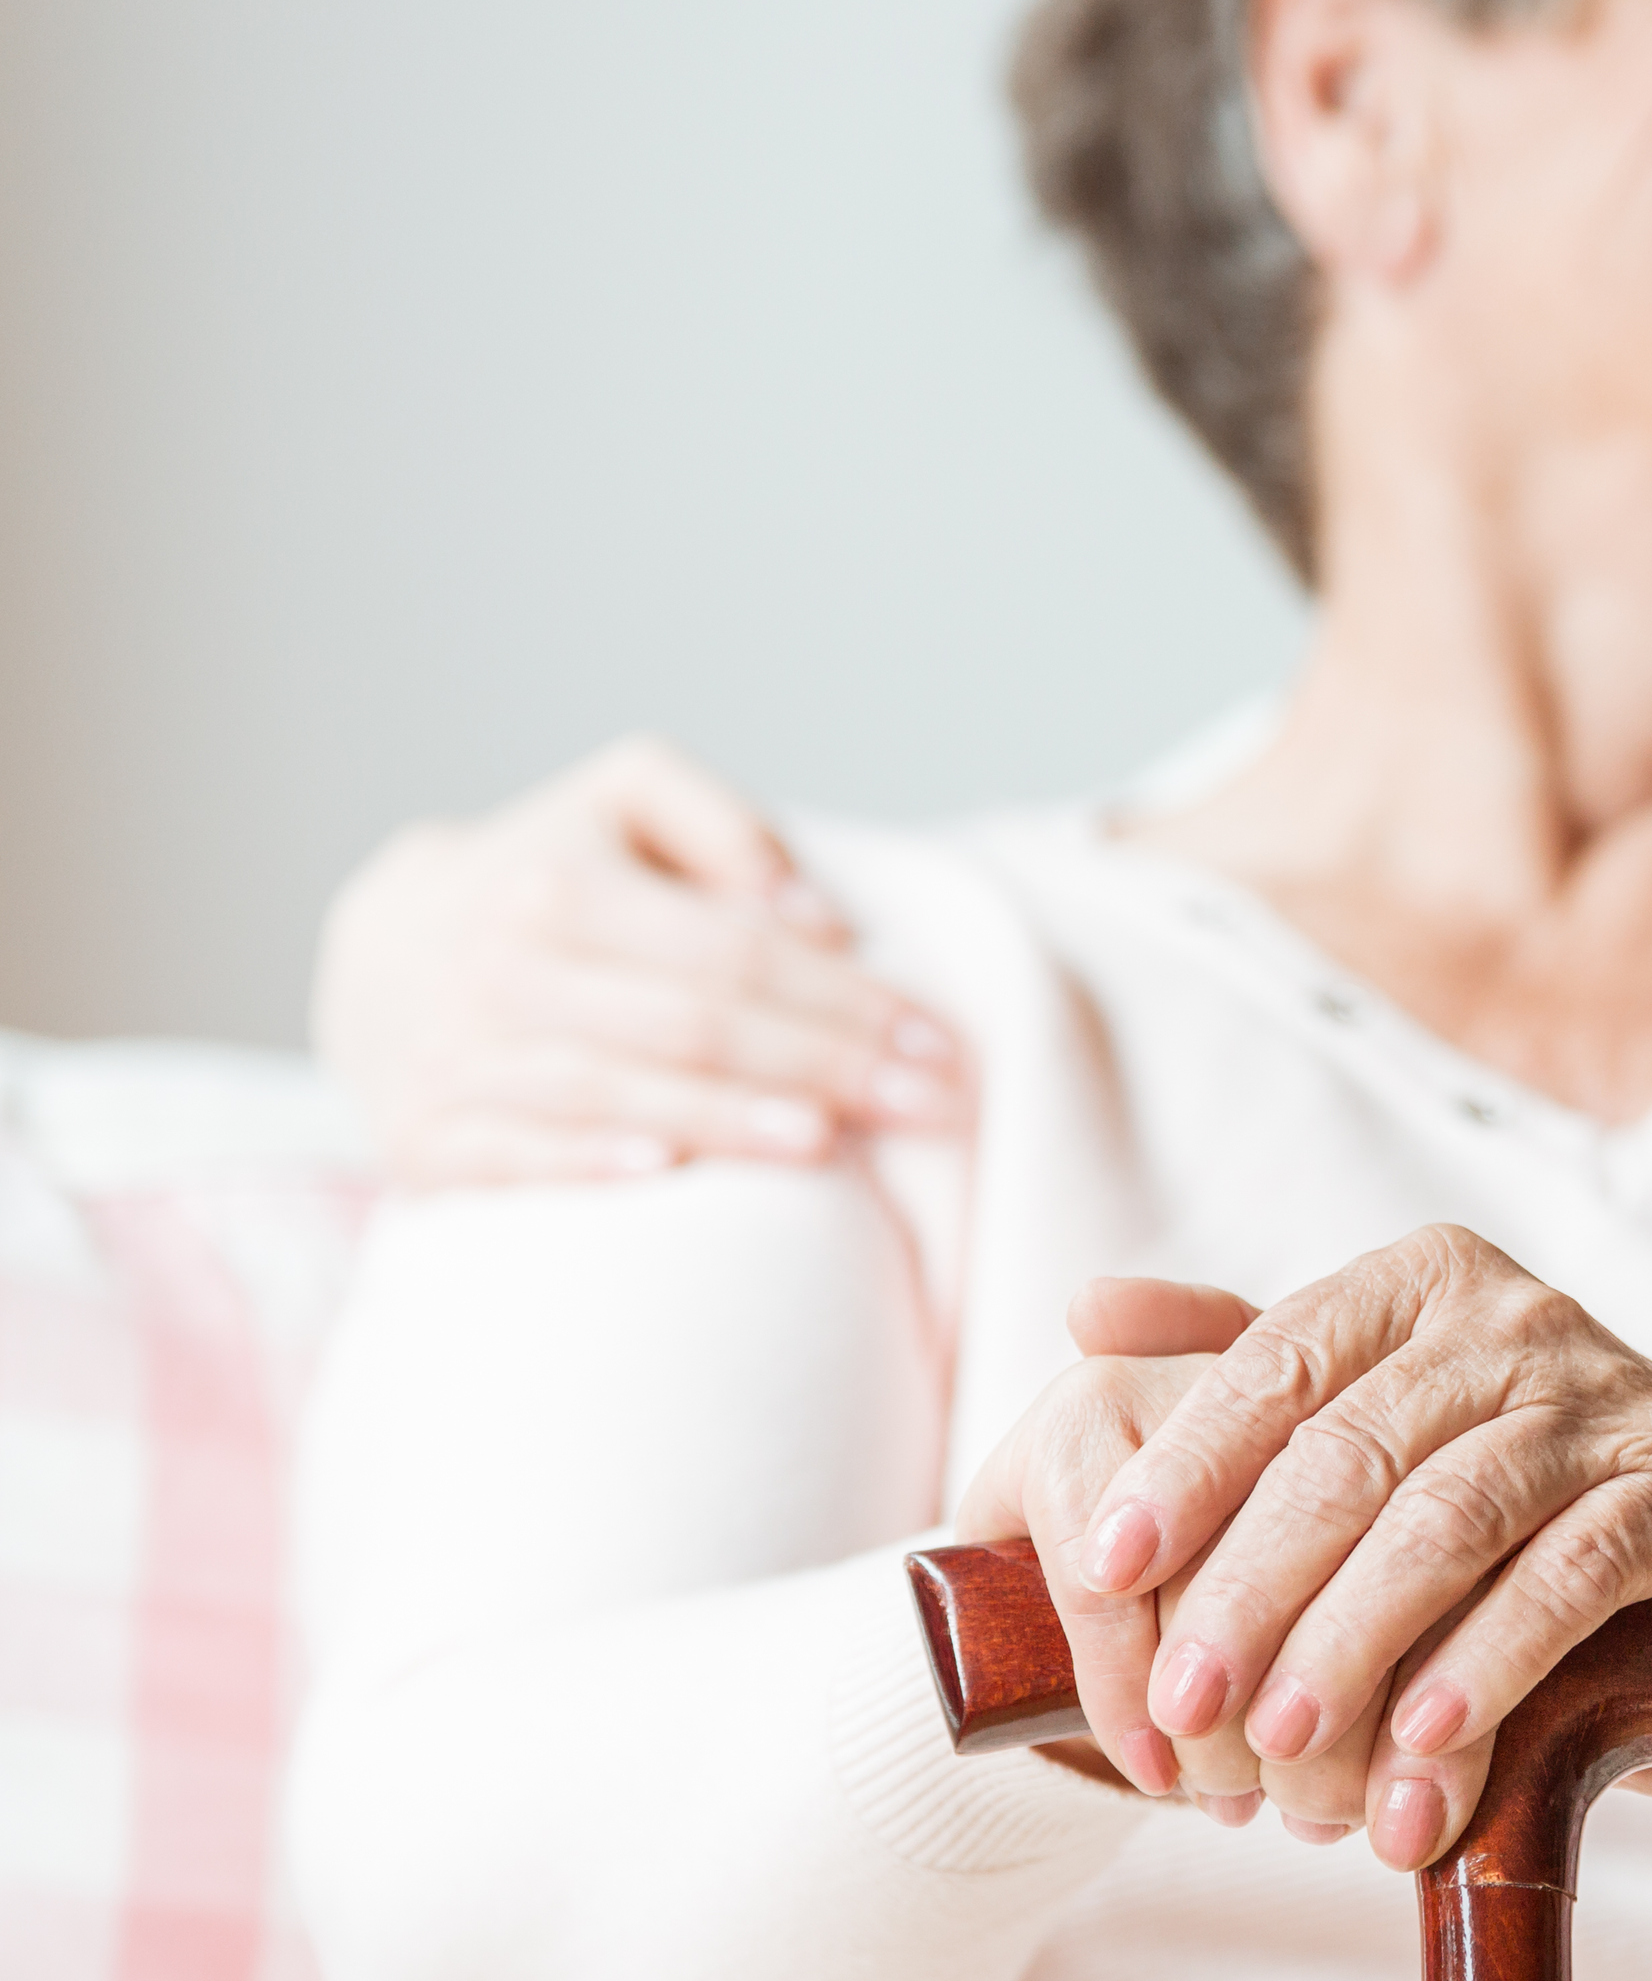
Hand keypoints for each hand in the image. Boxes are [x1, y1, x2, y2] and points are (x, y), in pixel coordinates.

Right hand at [313, 736, 967, 1185]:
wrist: (382, 950)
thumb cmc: (551, 873)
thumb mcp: (628, 804)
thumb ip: (725, 827)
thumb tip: (813, 916)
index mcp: (560, 886)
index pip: (732, 951)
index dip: (844, 998)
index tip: (938, 1042)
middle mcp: (501, 968)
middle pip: (689, 1025)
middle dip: (821, 1067)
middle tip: (929, 1105)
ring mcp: (456, 1057)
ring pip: (610, 1092)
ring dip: (723, 1124)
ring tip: (828, 1144)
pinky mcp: (423, 1136)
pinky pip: (508, 1155)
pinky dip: (581, 1165)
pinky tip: (664, 1176)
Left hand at [953, 1232, 1651, 1866]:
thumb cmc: (1513, 1479)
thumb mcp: (1381, 1412)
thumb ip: (1247, 1372)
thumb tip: (1088, 1313)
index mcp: (1419, 1285)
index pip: (1279, 1364)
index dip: (1187, 1466)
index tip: (1106, 1567)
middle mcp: (1516, 1317)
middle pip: (1355, 1454)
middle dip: (1254, 1590)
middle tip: (1187, 1710)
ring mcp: (1612, 1393)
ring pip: (1454, 1515)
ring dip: (1360, 1643)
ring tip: (1292, 1753)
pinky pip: (1579, 1570)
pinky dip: (1495, 1658)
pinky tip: (1429, 1739)